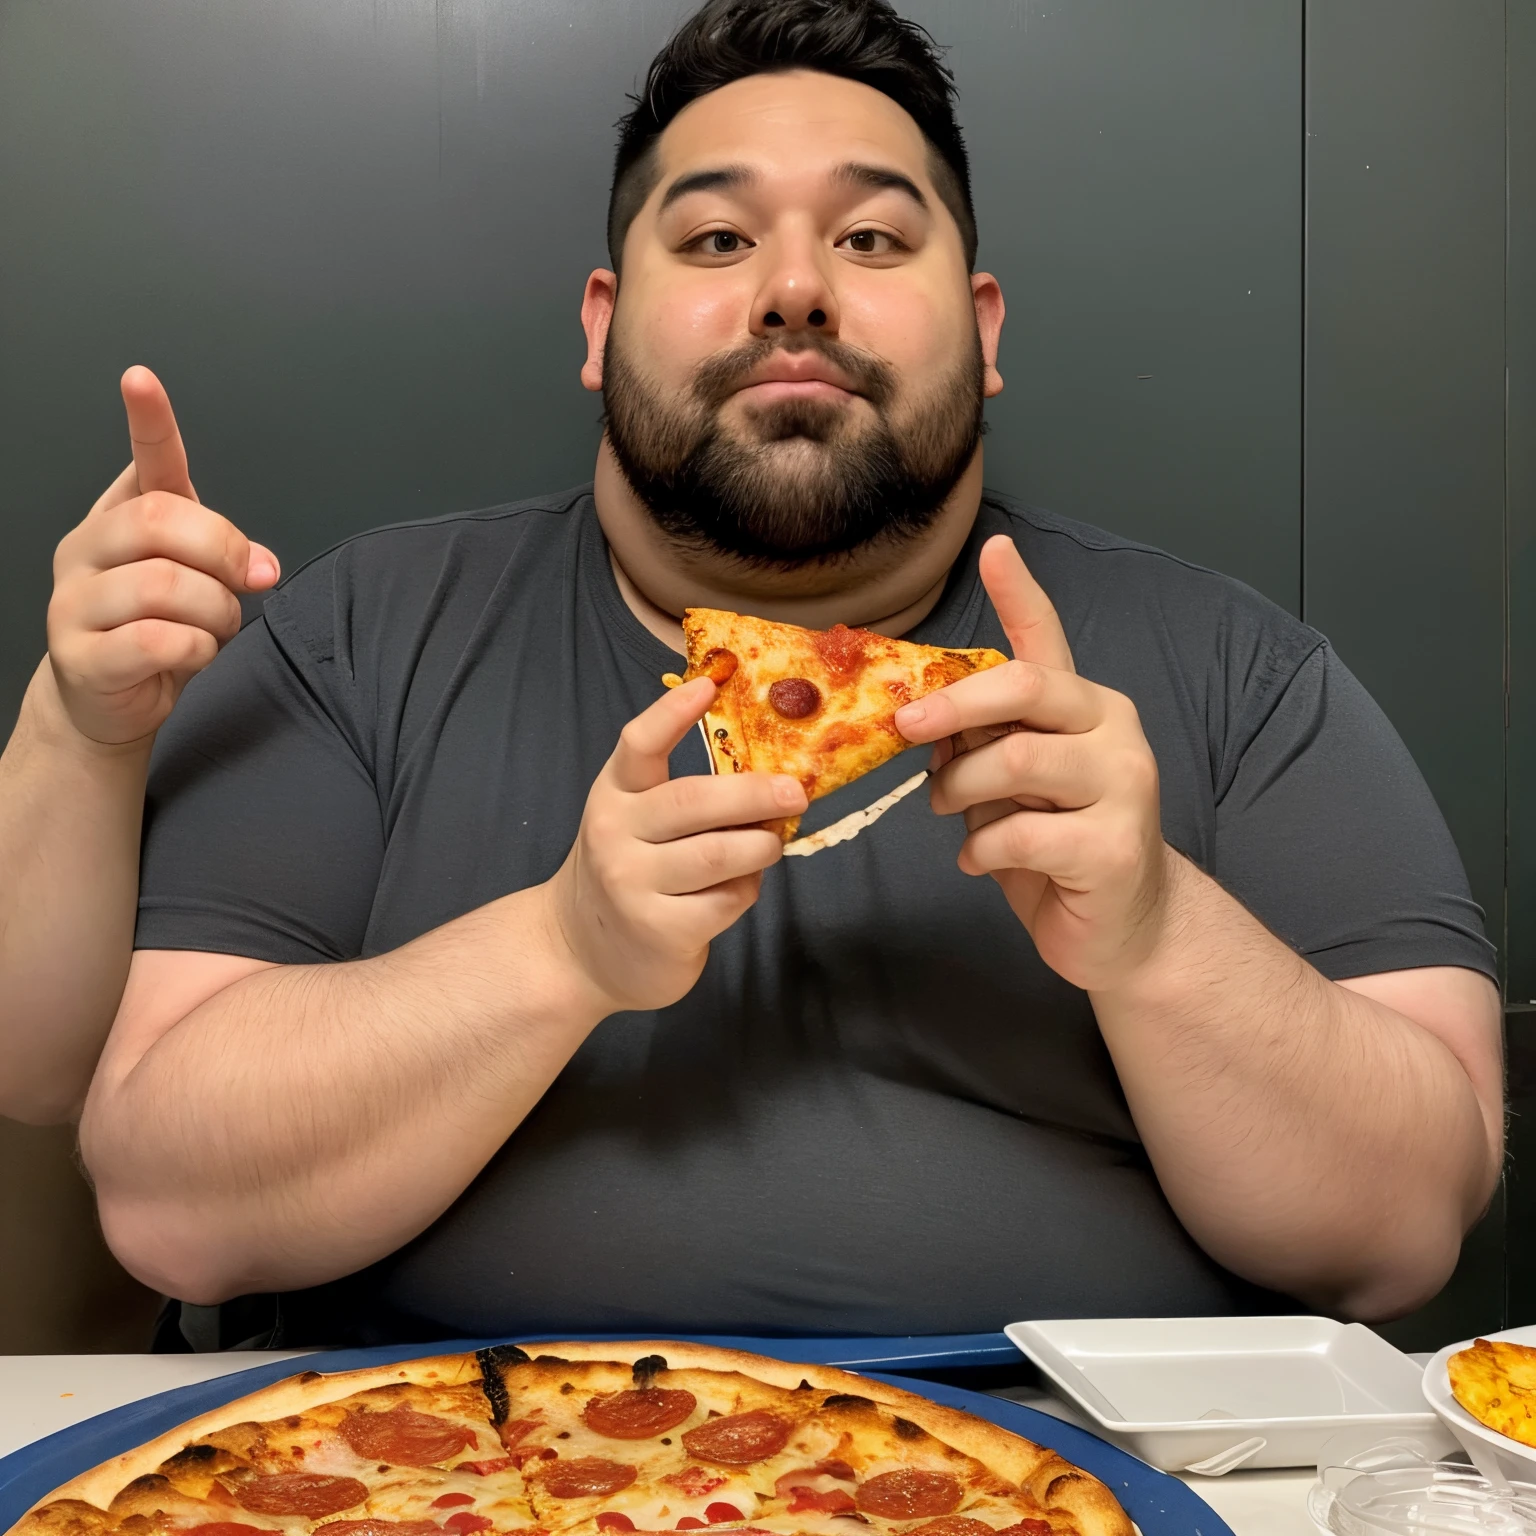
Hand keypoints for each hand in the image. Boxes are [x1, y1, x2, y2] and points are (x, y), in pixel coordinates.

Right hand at [46, 367, 279, 746]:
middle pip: (161, 521)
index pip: (140, 462)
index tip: (141, 380)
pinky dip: (195, 649)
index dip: (147, 421)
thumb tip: (262, 566)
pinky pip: (156, 640)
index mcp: (123, 519)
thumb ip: (226, 558)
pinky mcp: (81, 655)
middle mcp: (88, 549)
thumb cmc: (157, 631)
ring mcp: (75, 602)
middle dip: (223, 552)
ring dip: (215, 611)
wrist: (109, 700)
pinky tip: (193, 654)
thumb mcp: (195, 582)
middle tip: (244, 582)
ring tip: (214, 628)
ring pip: (164, 584)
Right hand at [548, 677, 808, 1013]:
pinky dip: (744, 891)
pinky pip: (724, 900)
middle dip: (753, 793)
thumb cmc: (630, 872)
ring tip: (770, 845)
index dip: (673, 712)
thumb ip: (686, 798)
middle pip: (692, 800)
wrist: (580, 952)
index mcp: (614, 794)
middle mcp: (615, 833)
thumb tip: (770, 780)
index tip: (709, 684)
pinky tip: (738, 889)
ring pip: (717, 853)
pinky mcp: (659, 929)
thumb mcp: (638, 822)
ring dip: (759, 847)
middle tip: (795, 793)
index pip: (639, 743)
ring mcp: (632, 883)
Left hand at [893, 534, 1168, 993]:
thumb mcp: (1011, 784)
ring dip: (959, 790)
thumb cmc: (1055, 846)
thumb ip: (982, 743)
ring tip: (948, 813)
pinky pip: (1020, 835)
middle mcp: (1114, 731)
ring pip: (1017, 761)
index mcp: (1084, 706)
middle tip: (904, 728)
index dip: (1020, 592)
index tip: (995, 550)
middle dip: (953, 704)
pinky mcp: (1115, 848)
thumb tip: (920, 717)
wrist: (1122, 927)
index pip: (1048, 638)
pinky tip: (978, 862)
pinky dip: (980, 850)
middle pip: (1026, 688)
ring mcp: (1125, 787)